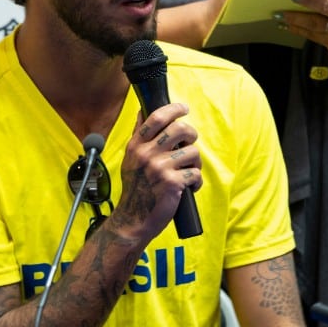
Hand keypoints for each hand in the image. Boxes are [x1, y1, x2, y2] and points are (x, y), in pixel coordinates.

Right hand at [111, 103, 201, 241]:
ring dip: (195, 162)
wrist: (134, 218)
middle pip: (180, 129)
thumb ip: (138, 135)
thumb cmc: (136, 188)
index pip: (156, 117)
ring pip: (192, 152)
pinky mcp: (173, 183)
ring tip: (188, 171)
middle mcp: (146, 154)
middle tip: (190, 142)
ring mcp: (159, 168)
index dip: (174, 109)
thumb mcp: (131, 159)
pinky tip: (189, 187)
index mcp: (136, 146)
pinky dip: (196, 181)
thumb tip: (142, 111)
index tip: (184, 108)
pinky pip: (195, 174)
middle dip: (191, 134)